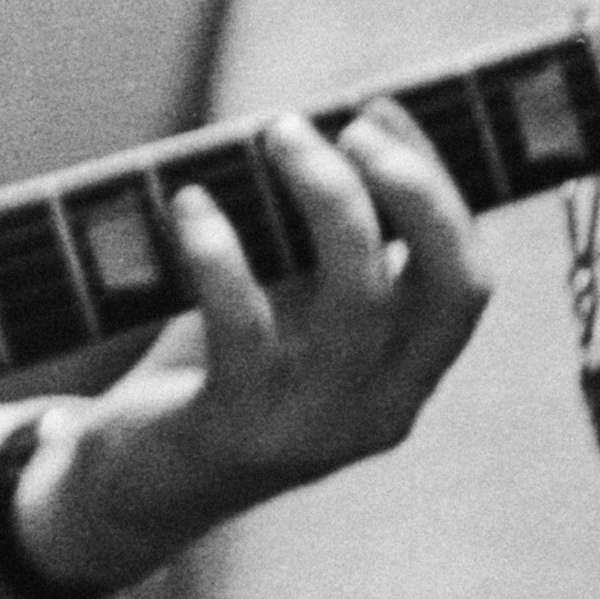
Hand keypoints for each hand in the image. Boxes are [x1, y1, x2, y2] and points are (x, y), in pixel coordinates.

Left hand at [21, 105, 490, 591]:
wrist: (134, 486)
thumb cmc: (214, 375)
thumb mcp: (286, 313)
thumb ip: (319, 252)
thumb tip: (334, 133)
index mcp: (407, 378)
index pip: (466, 280)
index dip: (440, 188)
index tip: (384, 112)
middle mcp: (381, 409)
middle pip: (445, 286)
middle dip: (412, 189)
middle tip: (346, 125)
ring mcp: (315, 427)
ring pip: (356, 297)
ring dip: (322, 198)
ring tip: (273, 136)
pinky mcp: (238, 430)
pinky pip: (244, 326)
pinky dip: (221, 252)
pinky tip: (191, 205)